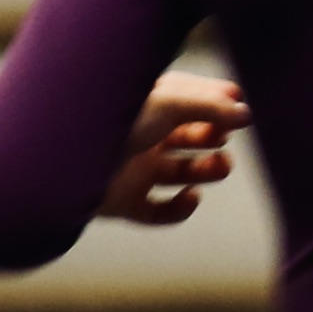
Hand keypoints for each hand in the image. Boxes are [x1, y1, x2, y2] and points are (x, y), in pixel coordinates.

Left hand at [101, 74, 246, 226]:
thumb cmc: (115, 119)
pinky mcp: (123, 203)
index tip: (238, 105)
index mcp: (145, 105)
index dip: (215, 103)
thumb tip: (247, 114)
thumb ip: (213, 106)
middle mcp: (139, 136)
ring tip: (222, 166)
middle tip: (224, 137)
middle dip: (213, 137)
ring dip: (207, 171)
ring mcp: (131, 170)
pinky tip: (191, 197)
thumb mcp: (170, 102)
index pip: (188, 100)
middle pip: (187, 136)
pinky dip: (178, 209)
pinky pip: (157, 212)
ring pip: (179, 172)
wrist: (65, 162)